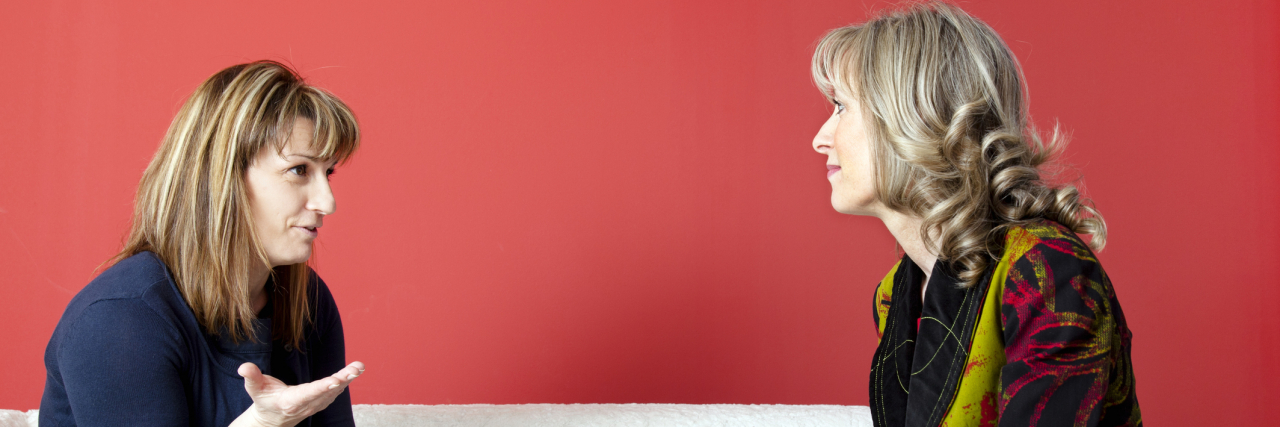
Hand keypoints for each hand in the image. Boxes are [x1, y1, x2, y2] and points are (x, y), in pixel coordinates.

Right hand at [230, 361, 365, 426]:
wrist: (272, 419)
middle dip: (343, 379)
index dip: (323, 387)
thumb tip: (244, 367)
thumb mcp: (254, 389)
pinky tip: (354, 372)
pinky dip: (346, 382)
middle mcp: (307, 404)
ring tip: (359, 366)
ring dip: (348, 378)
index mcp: (292, 401)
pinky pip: (336, 392)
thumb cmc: (264, 400)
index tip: (336, 380)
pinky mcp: (321, 402)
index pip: (310, 393)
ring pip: (335, 391)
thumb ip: (251, 377)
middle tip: (356, 368)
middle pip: (328, 391)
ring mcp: (316, 404)